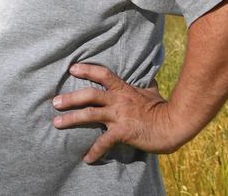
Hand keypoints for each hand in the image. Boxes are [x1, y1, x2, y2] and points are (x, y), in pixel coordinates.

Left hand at [52, 63, 179, 162]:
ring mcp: (119, 115)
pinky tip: (87, 159)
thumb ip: (144, 85)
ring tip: (57, 123)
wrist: (172, 124)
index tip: (71, 68)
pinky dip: (95, 151)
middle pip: (89, 94)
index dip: (86, 69)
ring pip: (90, 114)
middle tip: (54, 102)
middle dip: (70, 97)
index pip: (102, 73)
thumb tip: (148, 77)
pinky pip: (104, 142)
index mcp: (123, 88)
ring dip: (72, 118)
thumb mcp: (151, 91)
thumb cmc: (162, 108)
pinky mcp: (123, 132)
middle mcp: (118, 100)